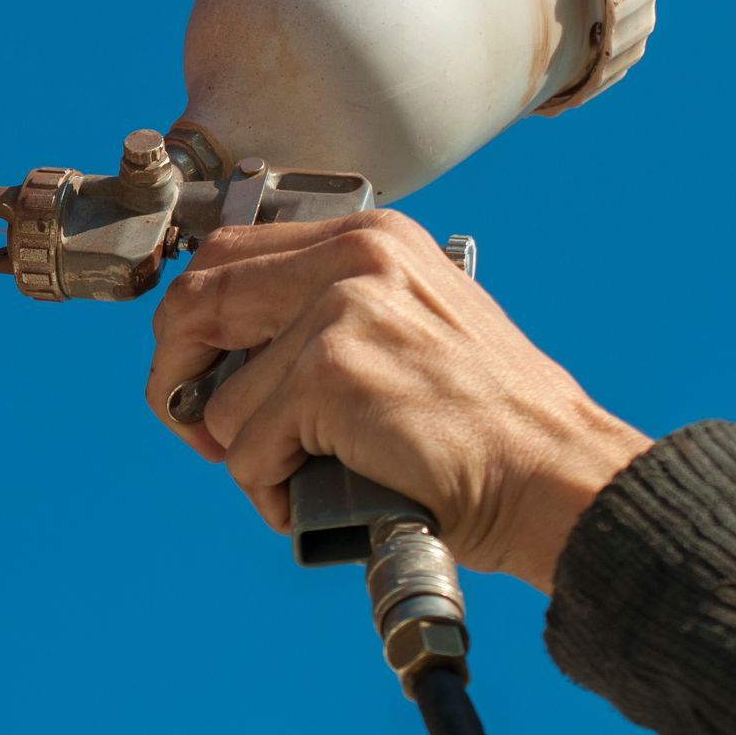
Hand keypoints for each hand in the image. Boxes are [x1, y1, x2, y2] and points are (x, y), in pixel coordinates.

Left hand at [145, 210, 650, 590]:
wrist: (559, 477)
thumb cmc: (488, 425)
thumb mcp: (410, 323)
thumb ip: (324, 312)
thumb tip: (219, 346)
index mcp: (370, 237)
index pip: (226, 255)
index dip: (192, 322)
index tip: (197, 372)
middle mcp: (355, 256)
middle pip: (196, 301)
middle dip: (176, 378)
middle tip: (200, 431)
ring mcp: (341, 311)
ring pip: (220, 399)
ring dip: (248, 456)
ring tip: (310, 476)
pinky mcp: (332, 374)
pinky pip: (247, 450)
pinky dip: (271, 490)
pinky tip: (325, 497)